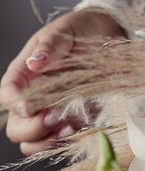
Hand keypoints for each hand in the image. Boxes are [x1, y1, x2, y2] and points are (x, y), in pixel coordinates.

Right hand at [0, 9, 123, 154]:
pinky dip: (67, 142)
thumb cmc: (81, 28)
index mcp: (24, 73)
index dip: (14, 104)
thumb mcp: (65, 30)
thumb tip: (34, 63)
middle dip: (30, 129)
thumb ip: (50, 45)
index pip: (7, 95)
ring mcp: (52, 110)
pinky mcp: (73, 117)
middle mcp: (34, 96)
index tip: (29, 106)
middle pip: (16, 125)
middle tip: (53, 119)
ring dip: (46, 142)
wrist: (108, 32)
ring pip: (33, 140)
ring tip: (69, 129)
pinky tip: (82, 130)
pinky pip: (61, 140)